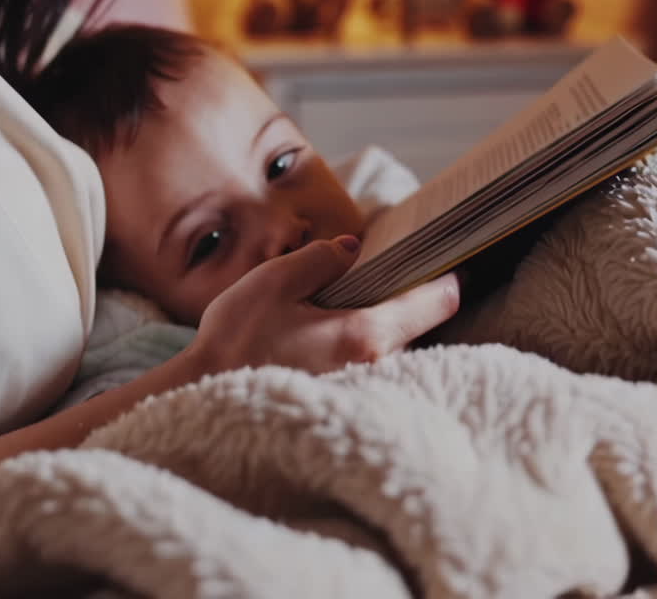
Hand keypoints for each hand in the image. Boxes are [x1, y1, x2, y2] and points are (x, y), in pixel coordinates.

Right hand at [186, 236, 460, 375]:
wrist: (203, 401)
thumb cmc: (235, 344)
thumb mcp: (272, 283)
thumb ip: (319, 260)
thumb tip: (353, 249)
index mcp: (364, 335)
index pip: (434, 303)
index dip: (447, 277)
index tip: (453, 260)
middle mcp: (376, 369)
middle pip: (418, 328)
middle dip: (414, 302)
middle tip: (401, 274)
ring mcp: (364, 393)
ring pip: (396, 351)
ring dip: (389, 329)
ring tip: (366, 303)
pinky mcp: (349, 406)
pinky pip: (375, 372)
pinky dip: (369, 351)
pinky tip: (342, 337)